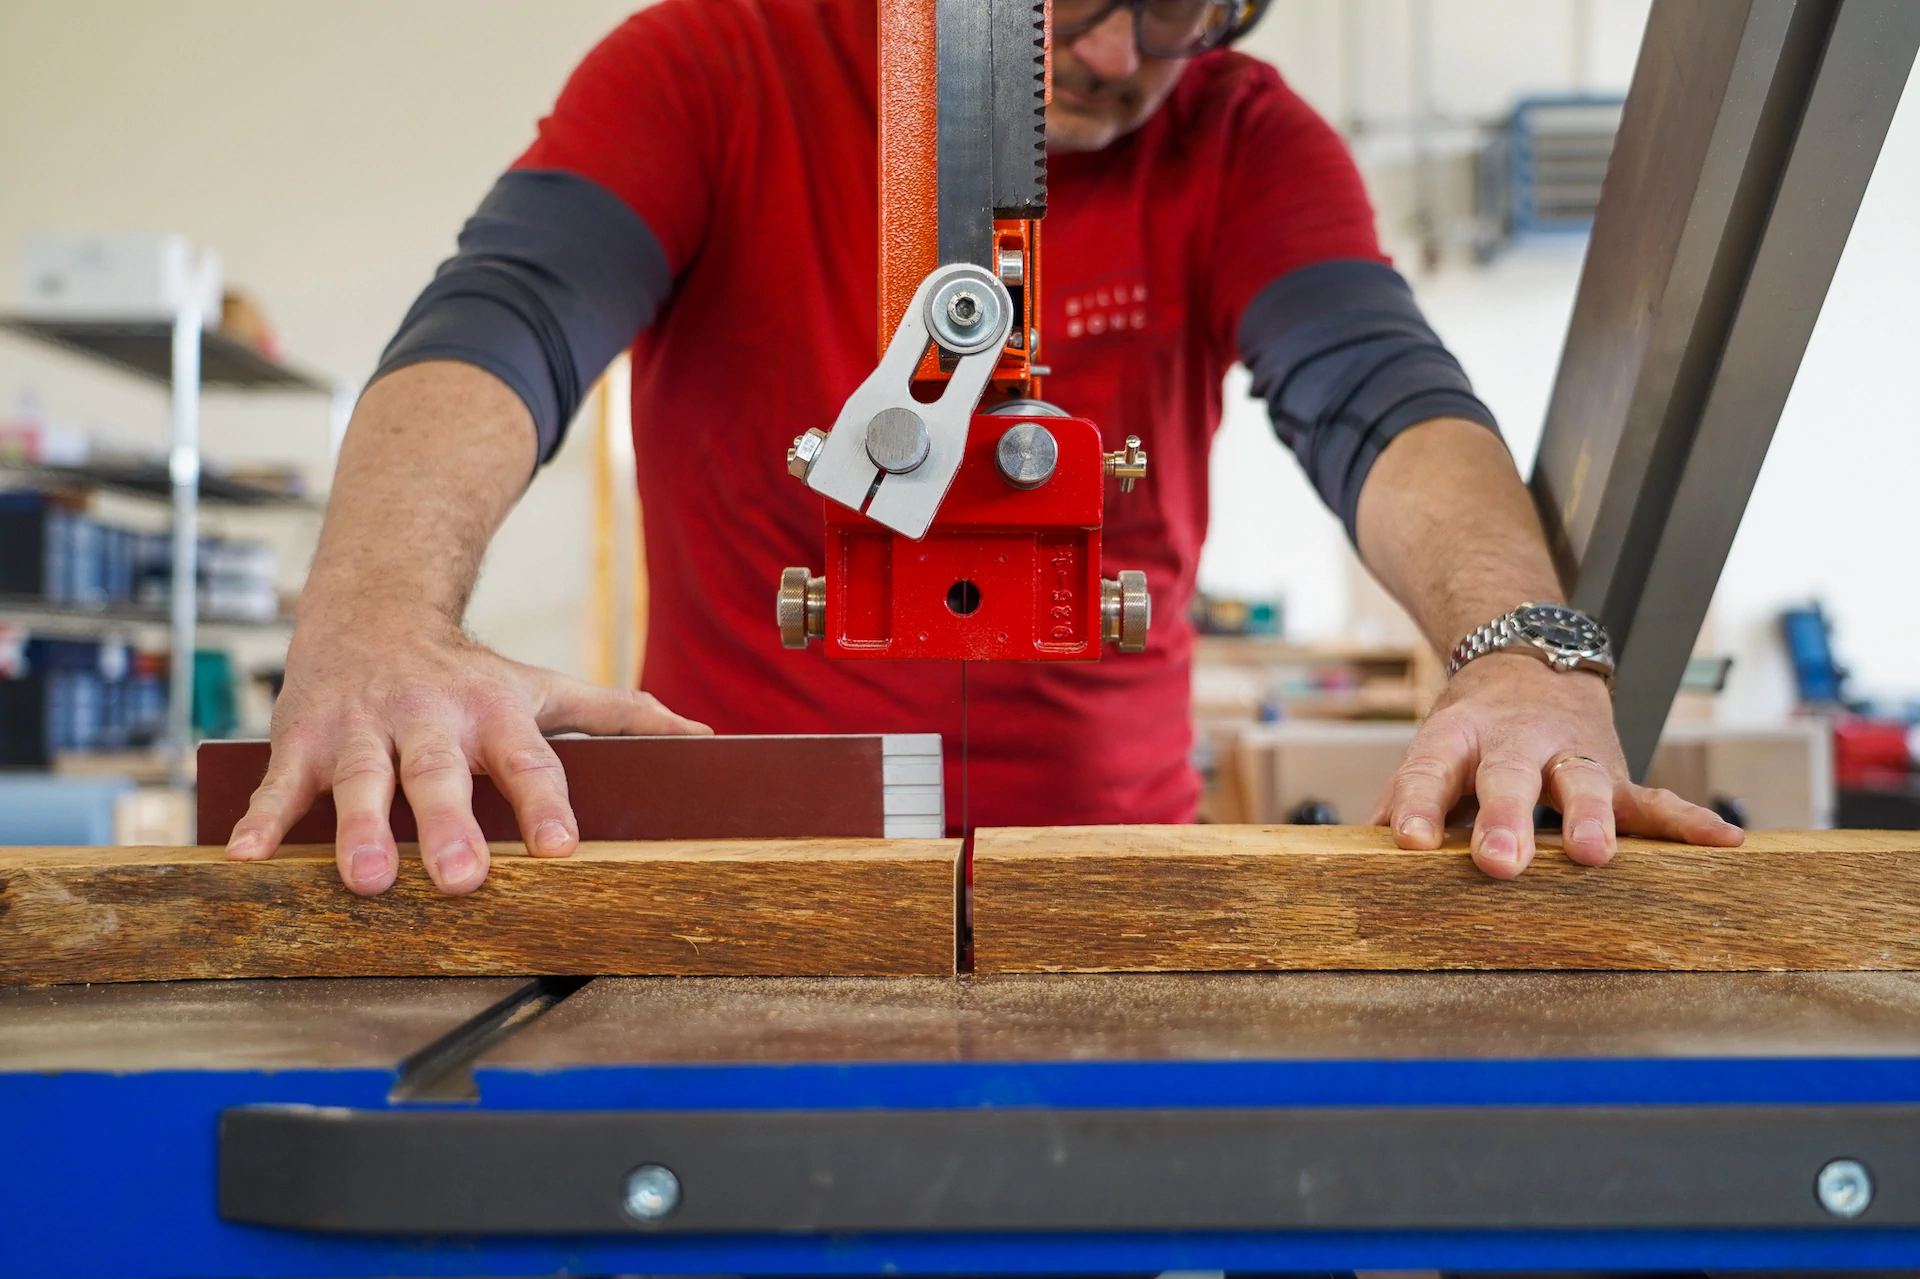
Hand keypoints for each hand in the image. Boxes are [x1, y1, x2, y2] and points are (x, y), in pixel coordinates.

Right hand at [225, 609, 710, 895]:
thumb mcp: (545, 686)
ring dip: (361, 830)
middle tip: (461, 880)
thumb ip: (621, 714)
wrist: (371, 607)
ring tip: (367, 881)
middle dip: (450, 825)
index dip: (546, 806)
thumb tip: (704, 735)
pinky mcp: (305, 738)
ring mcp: (364, 728)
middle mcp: (430, 717)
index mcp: (495, 712)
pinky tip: (248, 858)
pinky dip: (264, 819)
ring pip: (363, 781)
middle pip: (441, 774)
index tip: (560, 850)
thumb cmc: (468, 671)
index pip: (529, 762)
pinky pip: (284, 783)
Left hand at [1370, 652, 1743, 877]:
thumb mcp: (1431, 753)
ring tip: (1594, 856)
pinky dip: (1688, 820)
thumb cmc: (1471, 733)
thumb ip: (1403, 802)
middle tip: (1497, 863)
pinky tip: (1725, 841)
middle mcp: (1514, 743)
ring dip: (1589, 819)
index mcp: (1457, 738)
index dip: (1417, 806)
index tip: (1407, 843)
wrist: (1528, 662)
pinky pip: (1655, 798)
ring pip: (1582, 783)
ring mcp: (1570, 756)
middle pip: (1507, 778)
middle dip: (1503, 819)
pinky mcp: (1616, 773)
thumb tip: (1361, 854)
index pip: (1430, 770)